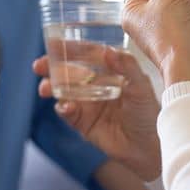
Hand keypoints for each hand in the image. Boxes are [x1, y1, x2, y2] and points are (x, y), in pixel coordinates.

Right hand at [33, 45, 163, 179]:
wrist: (150, 147)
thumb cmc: (149, 113)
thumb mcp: (142, 86)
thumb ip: (126, 67)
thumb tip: (108, 51)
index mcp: (110, 71)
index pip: (87, 55)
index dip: (71, 48)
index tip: (55, 42)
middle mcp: (95, 85)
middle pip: (69, 72)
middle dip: (52, 67)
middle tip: (39, 65)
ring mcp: (87, 104)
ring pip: (64, 91)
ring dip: (52, 87)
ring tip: (46, 88)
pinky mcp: (82, 122)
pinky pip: (68, 112)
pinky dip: (63, 108)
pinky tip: (66, 106)